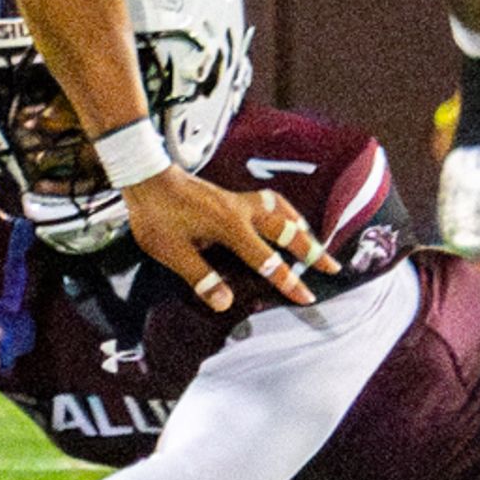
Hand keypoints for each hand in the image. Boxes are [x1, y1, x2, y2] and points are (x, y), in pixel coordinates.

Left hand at [122, 167, 324, 312]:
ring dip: (302, 227)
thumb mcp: (172, 252)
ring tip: (317, 243)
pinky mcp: (233, 196)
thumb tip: (225, 303)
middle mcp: (242, 211)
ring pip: (282, 211)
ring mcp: (239, 200)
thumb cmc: (156, 214)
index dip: (289, 281)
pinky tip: (285, 218)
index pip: (267, 260)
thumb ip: (200, 277)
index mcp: (230, 227)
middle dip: (312, 251)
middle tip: (334, 267)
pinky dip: (285, 212)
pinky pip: (270, 202)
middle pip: (288, 231)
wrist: (145, 176)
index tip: (308, 297)